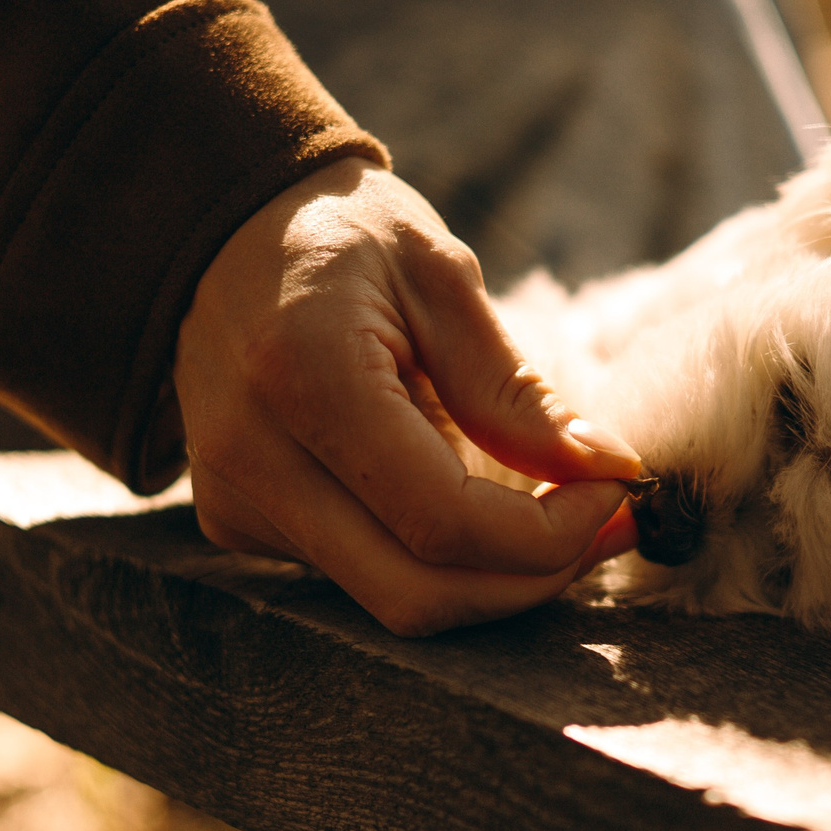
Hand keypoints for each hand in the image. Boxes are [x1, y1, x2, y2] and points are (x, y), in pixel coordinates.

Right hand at [175, 161, 643, 635]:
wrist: (218, 228)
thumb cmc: (344, 233)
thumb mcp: (440, 276)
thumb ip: (516, 389)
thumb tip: (610, 471)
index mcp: (304, 378)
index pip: (442, 522)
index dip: (548, 533)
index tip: (612, 488)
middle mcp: (253, 458)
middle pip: (417, 596)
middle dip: (529, 581)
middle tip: (603, 526)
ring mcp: (235, 501)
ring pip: (392, 601)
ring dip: (492, 577)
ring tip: (556, 509)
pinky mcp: (235, 523)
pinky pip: (359, 576)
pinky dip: (436, 560)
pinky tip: (474, 502)